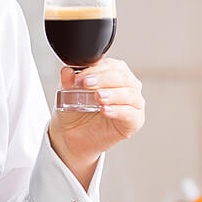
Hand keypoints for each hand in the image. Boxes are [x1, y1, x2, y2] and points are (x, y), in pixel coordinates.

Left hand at [48, 57, 144, 183]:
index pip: (110, 65)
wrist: (73, 136)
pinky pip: (131, 113)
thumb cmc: (75, 111)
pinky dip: (118, 110)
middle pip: (122, 77)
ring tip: (98, 97)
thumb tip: (66, 70)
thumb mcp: (67, 94)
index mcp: (113, 74)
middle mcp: (127, 85)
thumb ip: (67, 82)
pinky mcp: (135, 120)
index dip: (95, 69)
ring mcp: (133, 103)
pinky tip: (105, 110)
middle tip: (86, 83)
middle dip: (103, 79)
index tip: (79, 76)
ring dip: (113, 93)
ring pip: (130, 93)